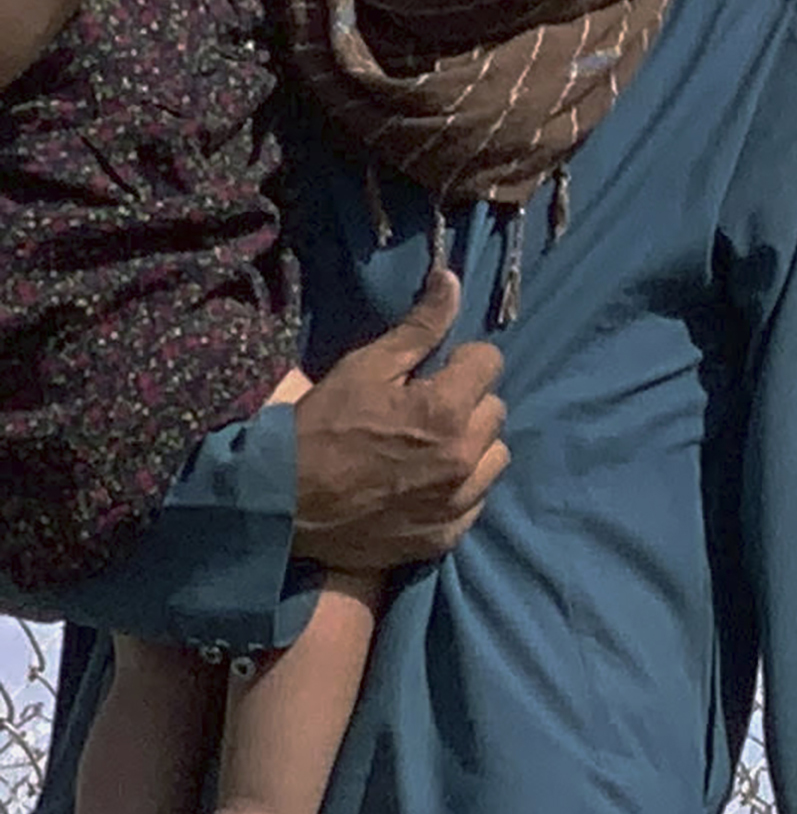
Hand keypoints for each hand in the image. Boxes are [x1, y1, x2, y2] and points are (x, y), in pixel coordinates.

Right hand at [286, 269, 503, 573]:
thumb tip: (451, 280)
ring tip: (428, 446)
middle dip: (466, 402)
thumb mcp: (364, 367)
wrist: (283, 503)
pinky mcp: (449, 533)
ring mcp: (461, 501)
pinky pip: (477, 499)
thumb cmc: (319, 427)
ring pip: (495, 457)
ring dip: (472, 445)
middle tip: (423, 408)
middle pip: (494, 410)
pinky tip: (423, 482)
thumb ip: (418, 329)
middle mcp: (466, 457)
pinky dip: (460, 488)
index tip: (434, 370)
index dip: (461, 360)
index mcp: (447, 411)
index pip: (489, 363)